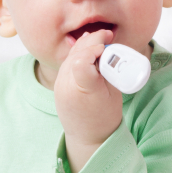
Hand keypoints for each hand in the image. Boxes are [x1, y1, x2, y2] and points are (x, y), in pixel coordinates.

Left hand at [54, 29, 121, 172]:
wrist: (87, 136)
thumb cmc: (105, 116)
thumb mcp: (114, 92)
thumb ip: (109, 70)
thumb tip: (107, 47)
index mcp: (83, 90)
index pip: (82, 60)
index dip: (95, 48)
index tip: (109, 47)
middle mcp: (66, 85)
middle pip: (76, 52)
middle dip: (93, 41)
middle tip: (109, 36)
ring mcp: (59, 84)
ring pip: (71, 54)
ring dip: (86, 44)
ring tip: (102, 40)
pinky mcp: (57, 82)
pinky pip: (68, 60)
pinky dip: (79, 52)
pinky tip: (90, 47)